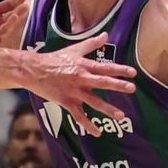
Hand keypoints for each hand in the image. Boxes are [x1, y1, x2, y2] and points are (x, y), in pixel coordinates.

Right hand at [20, 32, 135, 136]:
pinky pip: (79, 116)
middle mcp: (81, 78)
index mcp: (84, 65)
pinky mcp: (66, 102)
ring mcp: (74, 91)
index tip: (133, 73)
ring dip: (108, 110)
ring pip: (93, 102)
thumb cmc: (54, 59)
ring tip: (121, 116)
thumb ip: (91, 43)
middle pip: (102, 82)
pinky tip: (97, 133)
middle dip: (118, 86)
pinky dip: (88, 125)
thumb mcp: (74, 49)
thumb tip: (106, 35)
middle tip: (132, 89)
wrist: (34, 70)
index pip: (105, 67)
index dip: (119, 69)